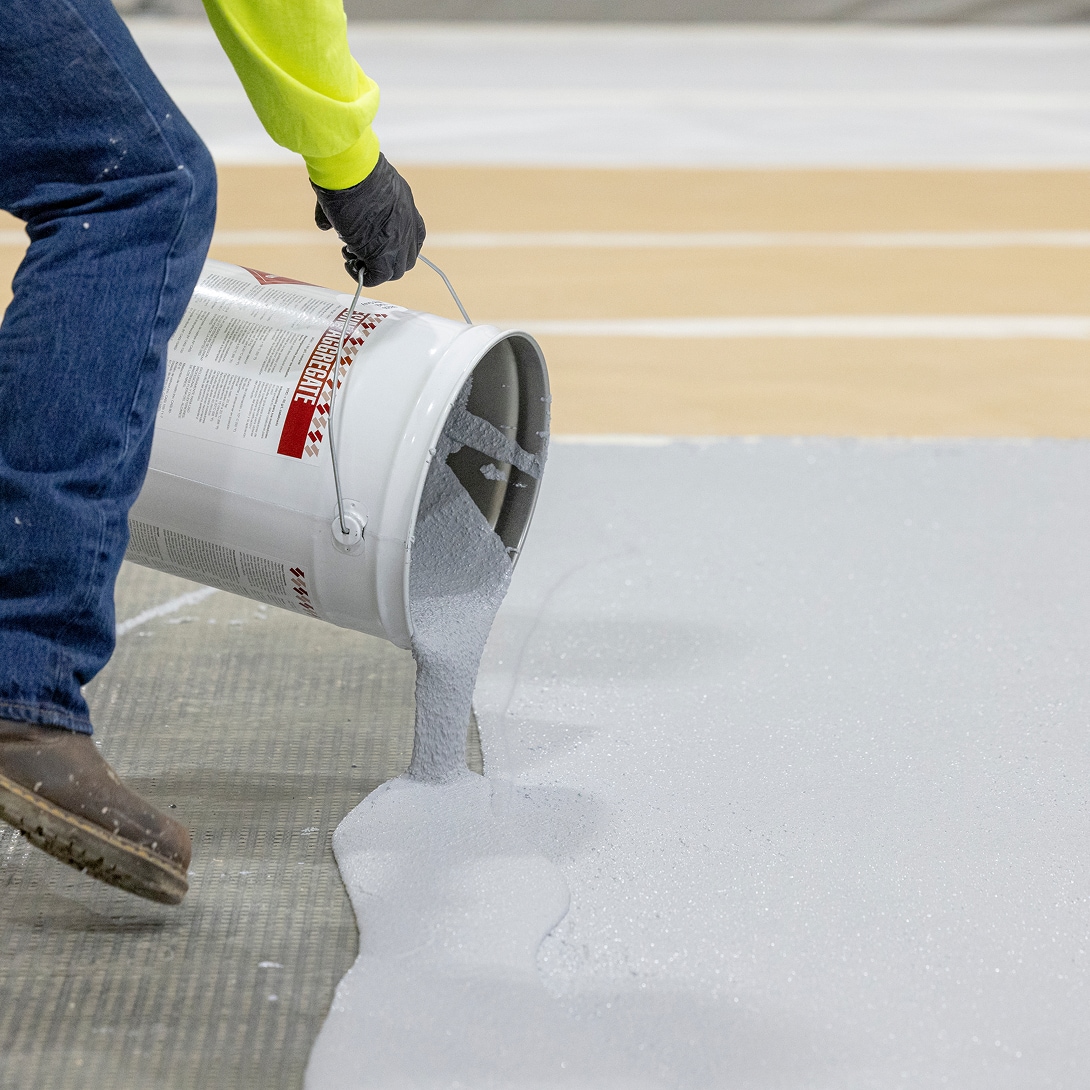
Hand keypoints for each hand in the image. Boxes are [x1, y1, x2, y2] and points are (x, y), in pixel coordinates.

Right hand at [312, 154, 425, 286]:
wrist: (352, 170)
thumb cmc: (352, 169)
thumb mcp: (358, 186)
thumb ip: (350, 207)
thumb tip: (324, 223)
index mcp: (407, 207)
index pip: (414, 237)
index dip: (396, 245)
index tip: (378, 243)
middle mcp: (408, 226)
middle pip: (406, 258)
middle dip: (384, 260)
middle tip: (360, 249)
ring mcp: (398, 242)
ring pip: (394, 271)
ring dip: (373, 269)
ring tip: (350, 254)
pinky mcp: (382, 254)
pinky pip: (377, 278)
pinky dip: (362, 275)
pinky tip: (349, 264)